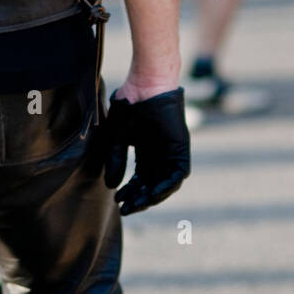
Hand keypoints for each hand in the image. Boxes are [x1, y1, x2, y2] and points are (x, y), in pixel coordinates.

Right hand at [103, 87, 190, 215]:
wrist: (146, 84)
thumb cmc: (131, 104)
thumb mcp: (117, 137)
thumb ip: (116, 160)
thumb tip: (112, 186)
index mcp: (146, 151)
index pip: (140, 180)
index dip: (130, 192)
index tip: (118, 202)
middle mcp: (160, 155)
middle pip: (151, 185)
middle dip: (138, 199)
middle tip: (126, 209)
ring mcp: (172, 153)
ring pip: (165, 184)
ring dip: (152, 197)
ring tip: (137, 204)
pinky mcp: (181, 150)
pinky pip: (177, 176)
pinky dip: (166, 187)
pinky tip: (152, 194)